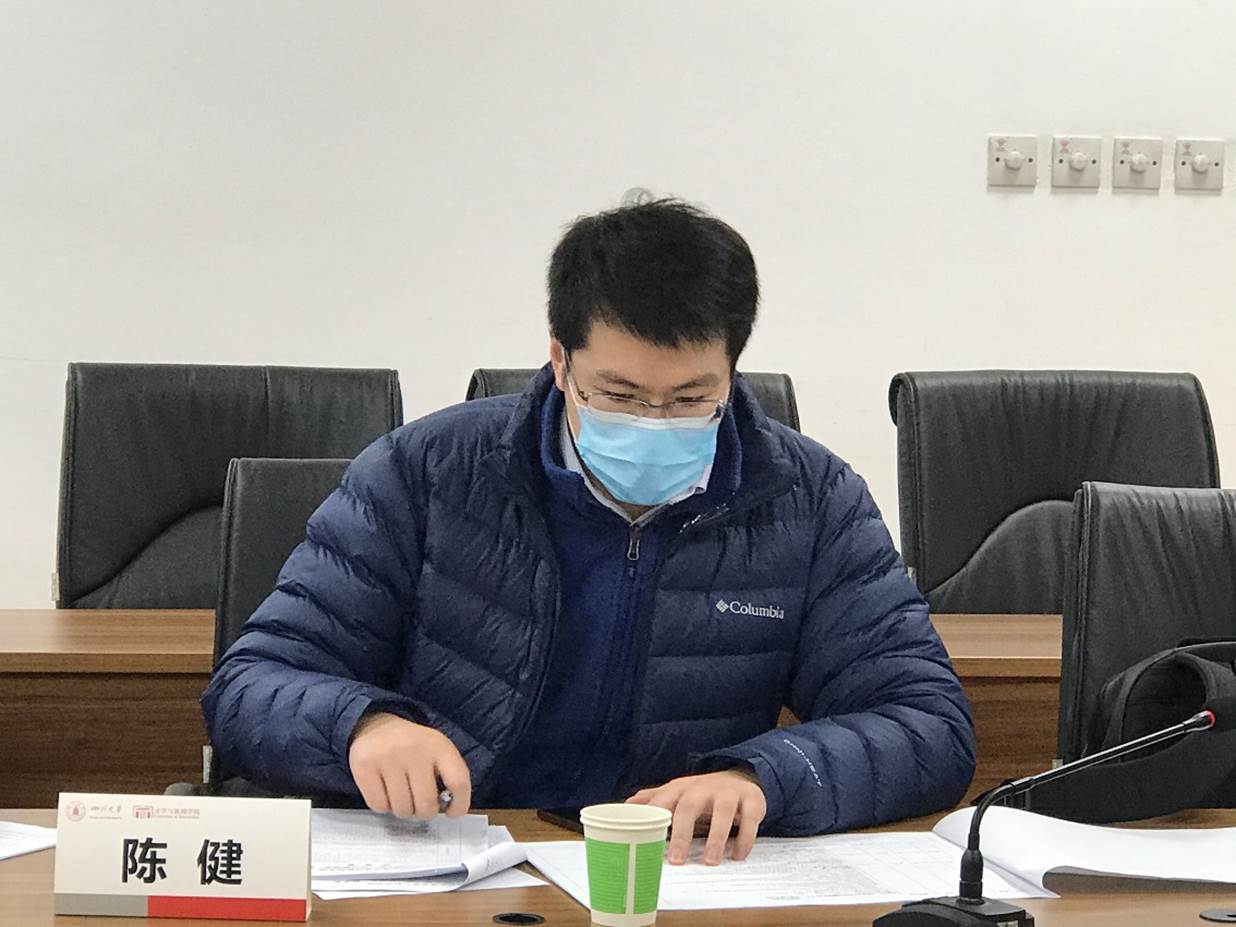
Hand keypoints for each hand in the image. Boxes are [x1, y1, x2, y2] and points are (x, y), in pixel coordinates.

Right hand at [348, 712, 471, 819]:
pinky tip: (385, 790)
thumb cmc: (411, 747)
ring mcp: (388, 758)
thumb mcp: (436, 750)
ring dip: (403, 810)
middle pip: (427, 804)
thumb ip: (447, 775)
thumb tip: (448, 808)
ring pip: (402, 809)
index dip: (460, 805)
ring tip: (402, 794)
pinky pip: (379, 806)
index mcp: (438, 745)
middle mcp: (414, 750)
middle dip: (424, 813)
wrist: (375, 726)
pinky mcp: (365, 766)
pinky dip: (384, 805)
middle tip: (420, 805)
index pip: (458, 781)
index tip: (453, 812)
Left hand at [626, 768, 765, 865]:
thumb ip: (656, 799)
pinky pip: (749, 819)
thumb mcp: (679, 793)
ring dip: (716, 837)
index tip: (647, 842)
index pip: (665, 801)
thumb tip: (627, 805)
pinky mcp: (751, 800)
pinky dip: (744, 838)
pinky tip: (737, 855)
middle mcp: (704, 788)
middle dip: (683, 833)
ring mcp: (728, 792)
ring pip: (722, 812)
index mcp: (682, 788)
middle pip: (690, 807)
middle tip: (677, 860)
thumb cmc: (702, 792)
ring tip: (710, 861)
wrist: (741, 778)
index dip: (656, 820)